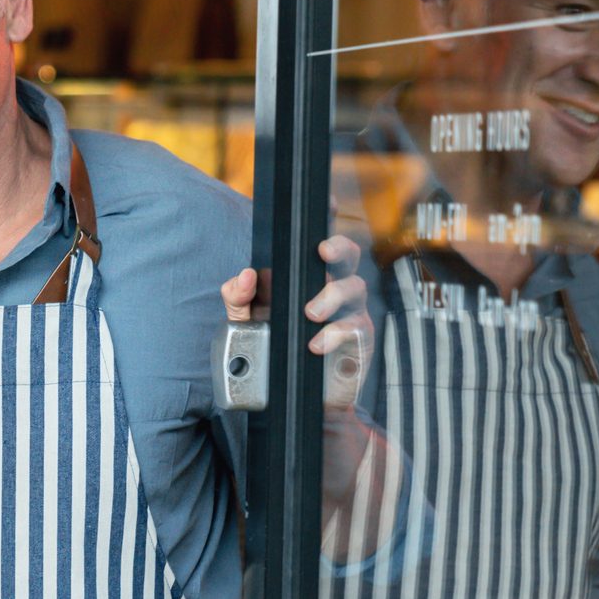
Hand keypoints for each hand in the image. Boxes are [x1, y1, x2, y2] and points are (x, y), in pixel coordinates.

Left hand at [220, 234, 372, 411]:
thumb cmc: (275, 348)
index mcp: (309, 276)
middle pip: (348, 255)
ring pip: (355, 287)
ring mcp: (351, 311)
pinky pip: (356, 327)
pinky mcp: (359, 339)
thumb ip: (239, 298)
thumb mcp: (248, 322)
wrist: (295, 395)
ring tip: (310, 313)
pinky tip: (316, 344)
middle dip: (339, 247)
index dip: (329, 218)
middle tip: (322, 252)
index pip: (321, 243)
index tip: (329, 203)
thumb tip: (244, 276)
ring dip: (333, 295)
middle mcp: (334, 287)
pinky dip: (336, 333)